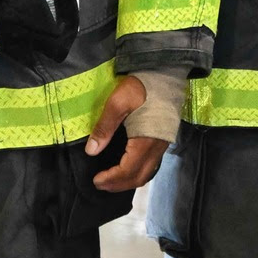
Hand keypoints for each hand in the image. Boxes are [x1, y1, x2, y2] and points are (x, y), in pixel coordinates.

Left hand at [85, 74, 167, 191]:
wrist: (166, 73)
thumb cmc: (141, 86)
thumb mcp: (117, 103)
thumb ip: (104, 128)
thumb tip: (91, 151)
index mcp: (145, 141)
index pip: (128, 170)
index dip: (111, 179)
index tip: (96, 180)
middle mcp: (157, 148)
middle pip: (139, 177)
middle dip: (118, 184)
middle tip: (100, 184)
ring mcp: (162, 145)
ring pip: (147, 173)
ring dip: (128, 180)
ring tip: (111, 180)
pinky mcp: (163, 140)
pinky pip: (151, 165)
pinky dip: (137, 172)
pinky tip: (127, 167)